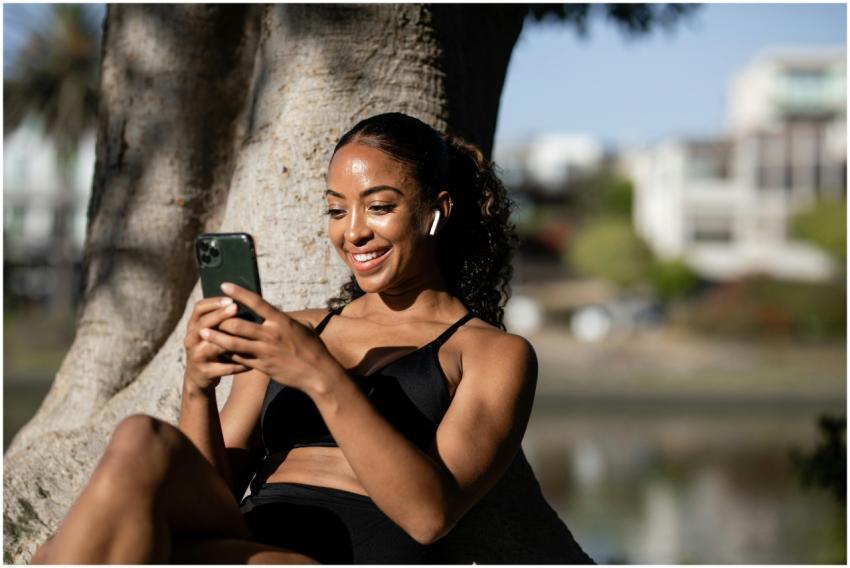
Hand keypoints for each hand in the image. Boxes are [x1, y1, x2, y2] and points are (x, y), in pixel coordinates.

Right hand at [183, 296, 250, 390]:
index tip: (230, 298)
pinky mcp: (205, 372)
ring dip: (231, 340)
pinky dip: (240, 364)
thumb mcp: (211, 332)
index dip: (213, 302)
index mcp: (193, 327)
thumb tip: (245, 300)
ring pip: (214, 346)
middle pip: (203, 324)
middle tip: (236, 307)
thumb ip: (221, 320)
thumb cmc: (211, 348)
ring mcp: (197, 357)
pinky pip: (225, 368)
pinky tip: (254, 361)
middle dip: (219, 315)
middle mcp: (191, 340)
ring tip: (247, 335)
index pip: (199, 309)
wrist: (198, 378)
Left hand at [198, 283, 341, 393]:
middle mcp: (271, 334)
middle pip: (238, 324)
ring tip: (203, 332)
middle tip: (211, 316)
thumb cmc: (314, 349)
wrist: (319, 374)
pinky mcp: (262, 366)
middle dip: (221, 319)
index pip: (256, 302)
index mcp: (281, 321)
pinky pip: (240, 359)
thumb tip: (279, 313)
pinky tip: (218, 351)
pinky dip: (228, 354)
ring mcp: (265, 351)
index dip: (239, 293)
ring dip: (216, 337)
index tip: (225, 286)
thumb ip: (288, 320)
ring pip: (233, 343)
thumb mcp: (303, 329)